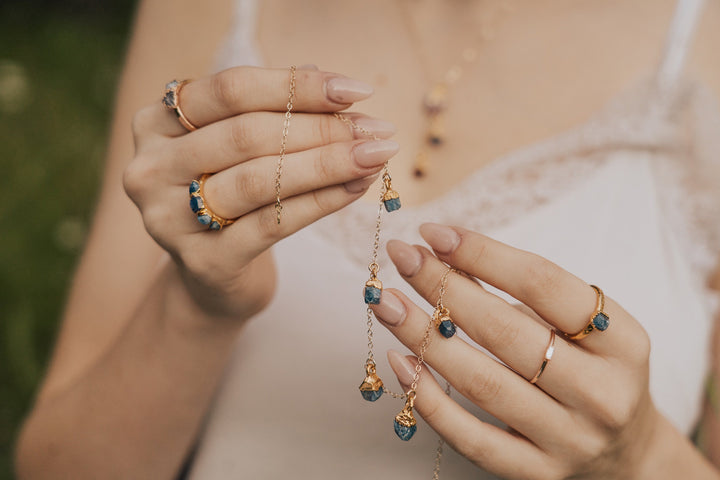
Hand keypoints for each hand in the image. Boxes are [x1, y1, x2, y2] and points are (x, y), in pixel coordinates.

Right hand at [124, 65, 396, 319]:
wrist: (213, 277)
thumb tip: (338, 90)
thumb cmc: (233, 200)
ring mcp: (169, 218)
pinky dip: (321, 203)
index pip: (232, 90)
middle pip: (248, 134)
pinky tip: (356, 189)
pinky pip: (272, 224)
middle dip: (322, 129)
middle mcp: (151, 167)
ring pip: (259, 179)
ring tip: (375, 157)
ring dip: (328, 164)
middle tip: (376, 131)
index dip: (298, 86)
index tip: (358, 92)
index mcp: (156, 122)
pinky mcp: (202, 261)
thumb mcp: (242, 149)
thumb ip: (275, 114)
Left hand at [371, 223, 664, 479]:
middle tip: (401, 257)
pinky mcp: (537, 473)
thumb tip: (445, 255)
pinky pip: (472, 438)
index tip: (435, 233)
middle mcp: (600, 392)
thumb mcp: (578, 326)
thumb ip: (521, 292)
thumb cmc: (593, 371)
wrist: (628, 454)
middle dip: (443, 287)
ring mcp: (568, 438)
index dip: (483, 253)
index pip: (542, 284)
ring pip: (481, 382)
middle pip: (505, 331)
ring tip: (386, 302)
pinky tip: (400, 361)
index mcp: (621, 341)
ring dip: (424, 336)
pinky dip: (431, 399)